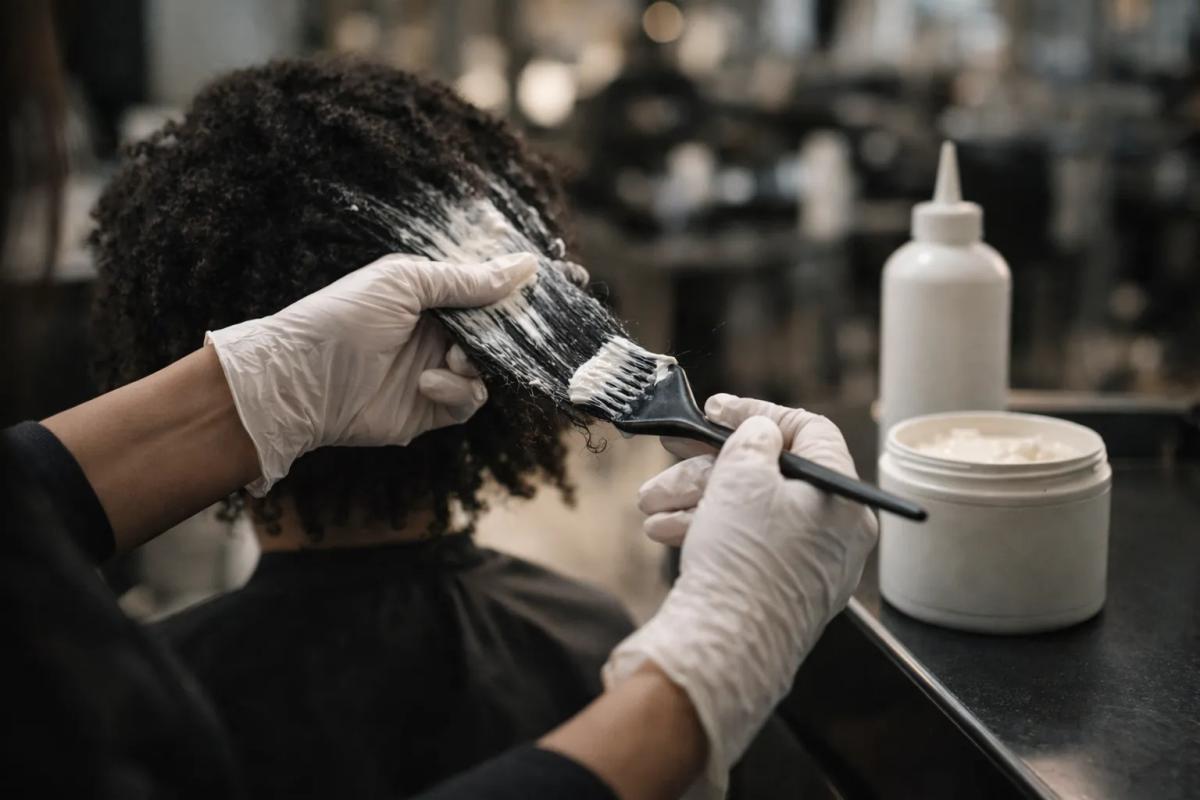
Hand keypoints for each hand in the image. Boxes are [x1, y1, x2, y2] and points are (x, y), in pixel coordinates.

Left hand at [206, 252, 537, 494]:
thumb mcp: (406, 282)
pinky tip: (428, 382)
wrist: (302, 380)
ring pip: (491, 368)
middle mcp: (438, 331)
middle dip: (517, 327)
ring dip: (478, 361)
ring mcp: (437, 369)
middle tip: (539, 324)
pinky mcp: (433, 409)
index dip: (522, 285)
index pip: (488, 286)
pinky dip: (457, 391)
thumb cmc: (343, 318)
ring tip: (452, 355)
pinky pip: (470, 401)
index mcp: (431, 293)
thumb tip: (525, 265)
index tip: (567, 277)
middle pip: (499, 329)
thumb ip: (466, 280)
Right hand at [604, 395, 877, 795]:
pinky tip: (663, 530)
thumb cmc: (745, 559)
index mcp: (843, 500)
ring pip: (748, 511)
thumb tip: (760, 432)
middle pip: (770, 474)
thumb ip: (753, 438)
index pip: (809, 432)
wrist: (725, 650)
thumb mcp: (744, 475)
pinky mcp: (776, 593)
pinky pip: (744, 545)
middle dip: (709, 464)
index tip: (714, 411)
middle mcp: (834, 534)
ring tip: (650, 504)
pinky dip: (706, 531)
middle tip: (668, 452)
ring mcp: (806, 567)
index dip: (758, 413)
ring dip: (694, 498)